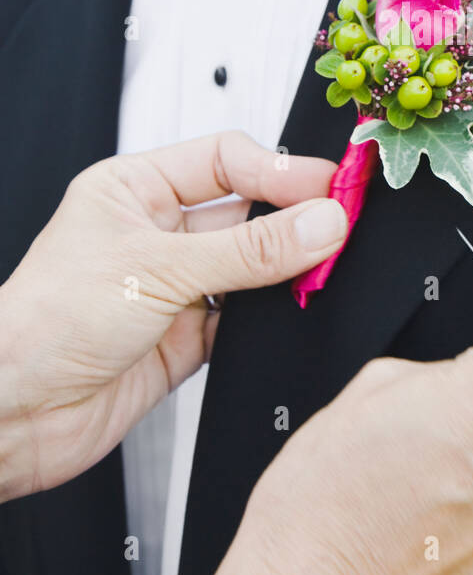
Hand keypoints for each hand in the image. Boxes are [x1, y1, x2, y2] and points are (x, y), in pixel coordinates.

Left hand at [0, 132, 346, 500]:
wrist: (13, 414)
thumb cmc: (42, 324)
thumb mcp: (157, 268)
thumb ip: (248, 251)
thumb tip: (318, 223)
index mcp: (134, 189)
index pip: (225, 160)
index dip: (280, 170)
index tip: (329, 185)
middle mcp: (155, 234)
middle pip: (245, 213)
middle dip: (292, 220)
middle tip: (340, 225)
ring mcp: (171, 287)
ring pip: (250, 268)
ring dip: (284, 272)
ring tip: (320, 270)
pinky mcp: (184, 339)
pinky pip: (245, 320)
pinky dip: (270, 320)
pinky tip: (287, 314)